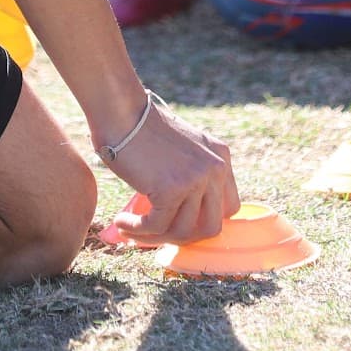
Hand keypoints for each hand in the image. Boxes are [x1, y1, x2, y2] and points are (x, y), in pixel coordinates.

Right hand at [105, 100, 238, 244]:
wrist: (122, 112)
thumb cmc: (141, 131)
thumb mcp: (182, 152)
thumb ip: (192, 178)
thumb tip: (183, 225)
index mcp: (221, 158)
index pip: (229, 208)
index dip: (204, 222)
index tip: (180, 226)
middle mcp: (215, 169)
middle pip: (211, 227)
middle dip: (182, 237)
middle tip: (157, 235)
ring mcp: (195, 179)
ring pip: (182, 232)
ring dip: (154, 238)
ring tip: (131, 230)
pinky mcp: (171, 189)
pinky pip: (156, 227)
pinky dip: (136, 230)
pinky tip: (121, 223)